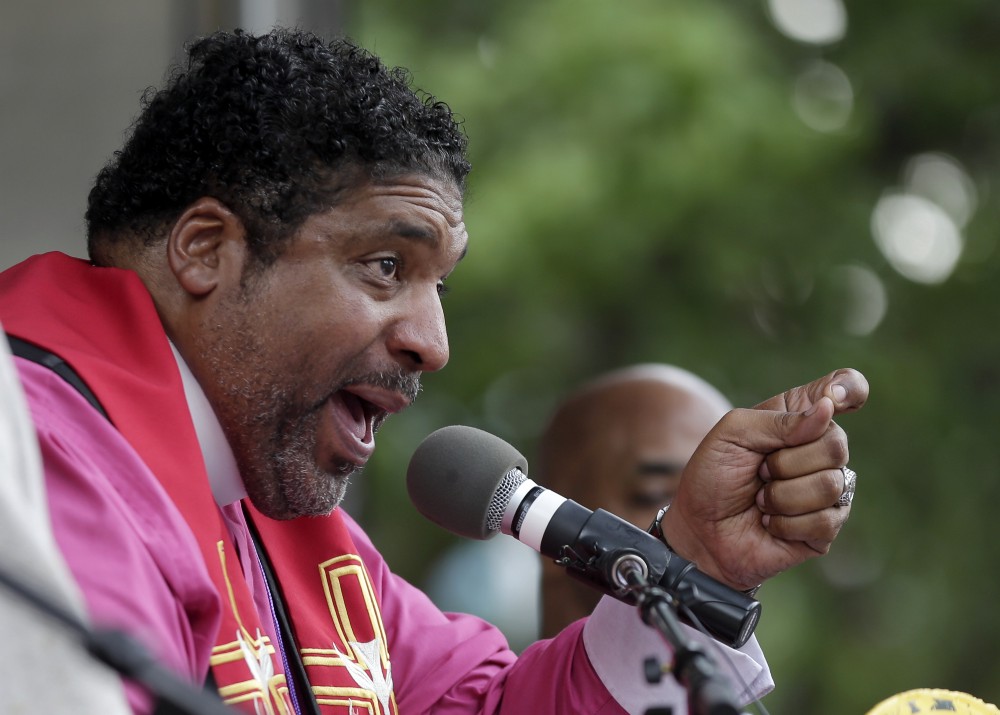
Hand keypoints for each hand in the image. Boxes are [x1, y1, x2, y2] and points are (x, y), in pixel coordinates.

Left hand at [660, 368, 868, 590]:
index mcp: (799, 417)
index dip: (848, 388)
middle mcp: (820, 450)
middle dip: (785, 463)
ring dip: (781, 496)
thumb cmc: (713, 475)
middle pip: (836, 445)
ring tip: (761, 500)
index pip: (845, 388)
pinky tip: (770, 523)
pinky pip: (825, 520)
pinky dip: (785, 523)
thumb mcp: (731, 434)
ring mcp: (828, 489)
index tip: (833, 399)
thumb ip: (778, 420)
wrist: (699, 528)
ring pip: (830, 485)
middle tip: (759, 473)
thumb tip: (828, 408)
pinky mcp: (826, 527)